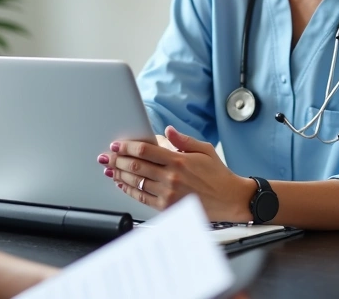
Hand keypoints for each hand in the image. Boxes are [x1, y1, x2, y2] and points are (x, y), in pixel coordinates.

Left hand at [97, 126, 255, 221]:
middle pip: (136, 165)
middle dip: (118, 159)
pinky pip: (142, 197)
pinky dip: (129, 189)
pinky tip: (121, 183)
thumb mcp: (204, 149)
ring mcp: (169, 193)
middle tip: (107, 155)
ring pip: (136, 181)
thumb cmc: (218, 174)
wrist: (231, 199)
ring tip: (109, 168)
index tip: (117, 144)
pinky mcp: (168, 207)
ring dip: (119, 174)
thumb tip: (166, 130)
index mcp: (179, 160)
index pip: (145, 150)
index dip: (127, 146)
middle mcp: (172, 177)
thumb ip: (182, 140)